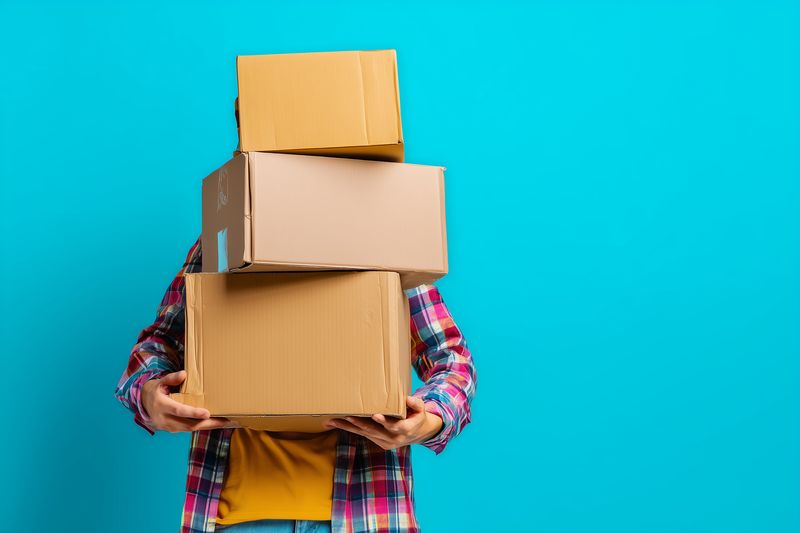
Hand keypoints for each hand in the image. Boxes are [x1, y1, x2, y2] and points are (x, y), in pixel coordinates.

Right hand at [141, 370, 239, 432]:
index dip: (194, 413)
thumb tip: (184, 374)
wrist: (142, 404)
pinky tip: (213, 423)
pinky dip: (201, 427)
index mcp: (161, 406)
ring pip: (190, 429)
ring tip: (224, 422)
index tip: (207, 413)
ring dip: (207, 427)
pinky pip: (188, 429)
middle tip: (225, 421)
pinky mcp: (172, 430)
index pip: (180, 411)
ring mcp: (168, 427)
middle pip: (188, 425)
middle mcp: (164, 419)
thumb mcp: (160, 382)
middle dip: (207, 424)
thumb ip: (171, 378)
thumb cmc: (155, 390)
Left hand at [324, 396, 442, 449]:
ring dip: (348, 427)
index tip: (375, 415)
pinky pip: (363, 435)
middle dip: (358, 424)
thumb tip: (406, 398)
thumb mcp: (421, 409)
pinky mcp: (378, 443)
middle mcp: (393, 439)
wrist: (418, 434)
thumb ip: (415, 404)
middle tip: (345, 416)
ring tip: (332, 421)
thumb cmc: (417, 416)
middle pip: (373, 431)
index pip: (394, 426)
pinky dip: (350, 429)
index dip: (384, 421)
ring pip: (364, 434)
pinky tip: (337, 423)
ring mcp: (385, 442)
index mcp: (406, 430)